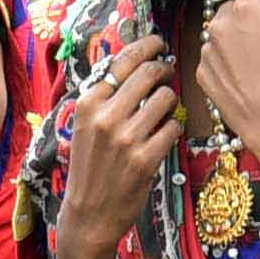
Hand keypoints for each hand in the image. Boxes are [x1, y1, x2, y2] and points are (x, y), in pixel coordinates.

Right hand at [48, 34, 177, 258]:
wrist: (88, 215)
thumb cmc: (90, 168)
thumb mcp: (86, 127)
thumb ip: (105, 97)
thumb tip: (134, 63)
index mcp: (88, 103)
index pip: (122, 61)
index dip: (146, 47)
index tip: (158, 43)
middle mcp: (106, 116)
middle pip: (149, 73)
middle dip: (164, 69)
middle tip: (168, 73)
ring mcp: (126, 138)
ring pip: (166, 98)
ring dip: (171, 100)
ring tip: (165, 109)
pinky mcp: (145, 159)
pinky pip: (173, 127)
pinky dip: (174, 127)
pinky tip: (165, 134)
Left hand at [196, 0, 259, 204]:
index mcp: (244, 9)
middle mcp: (220, 24)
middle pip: (235, 5)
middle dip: (251, 13)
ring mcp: (208, 48)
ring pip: (223, 32)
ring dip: (237, 37)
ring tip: (258, 60)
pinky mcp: (202, 71)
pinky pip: (214, 55)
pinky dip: (227, 59)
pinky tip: (245, 74)